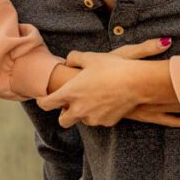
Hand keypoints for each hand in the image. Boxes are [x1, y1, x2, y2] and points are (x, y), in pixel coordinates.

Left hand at [37, 38, 179, 128]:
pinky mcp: (107, 122)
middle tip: (70, 105)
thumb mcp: (91, 57)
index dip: (43, 102)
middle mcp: (79, 109)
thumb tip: (69, 61)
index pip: (47, 104)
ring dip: (84, 113)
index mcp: (70, 93)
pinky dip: (100, 114)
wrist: (136, 82)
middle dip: (64, 114)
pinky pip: (99, 120)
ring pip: (83, 120)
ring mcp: (93, 118)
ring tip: (93, 99)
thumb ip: (74, 58)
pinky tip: (107, 102)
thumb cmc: (112, 67)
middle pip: (63, 121)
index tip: (44, 99)